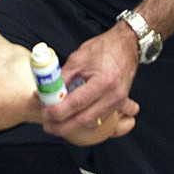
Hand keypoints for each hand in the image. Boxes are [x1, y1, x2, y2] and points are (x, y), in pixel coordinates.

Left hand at [41, 25, 139, 141]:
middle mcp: (113, 96)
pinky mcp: (119, 105)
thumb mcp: (78, 58)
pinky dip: (84, 122)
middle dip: (63, 127)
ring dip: (72, 127)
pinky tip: (72, 120)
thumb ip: (63, 77)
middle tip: (48, 126)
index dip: (58, 112)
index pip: (77, 103)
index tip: (46, 113)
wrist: (127, 46)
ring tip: (56, 124)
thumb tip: (47, 92)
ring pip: (92, 123)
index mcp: (103, 82)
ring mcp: (118, 103)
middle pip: (84, 120)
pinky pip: (99, 120)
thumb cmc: (104, 48)